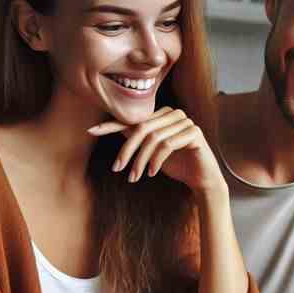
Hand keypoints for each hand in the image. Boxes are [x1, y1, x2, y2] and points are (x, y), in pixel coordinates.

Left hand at [88, 108, 223, 192]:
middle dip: (127, 151)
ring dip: (140, 160)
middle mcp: (173, 114)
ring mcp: (185, 121)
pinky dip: (156, 160)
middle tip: (118, 169)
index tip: (91, 131)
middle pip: (142, 129)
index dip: (111, 125)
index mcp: (162, 115)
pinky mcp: (194, 132)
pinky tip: (152, 173)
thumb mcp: (150, 151)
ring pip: (153, 138)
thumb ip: (136, 138)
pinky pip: (168, 144)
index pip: (134, 120)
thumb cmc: (176, 165)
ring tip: (134, 177)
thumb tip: (113, 128)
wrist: (201, 179)